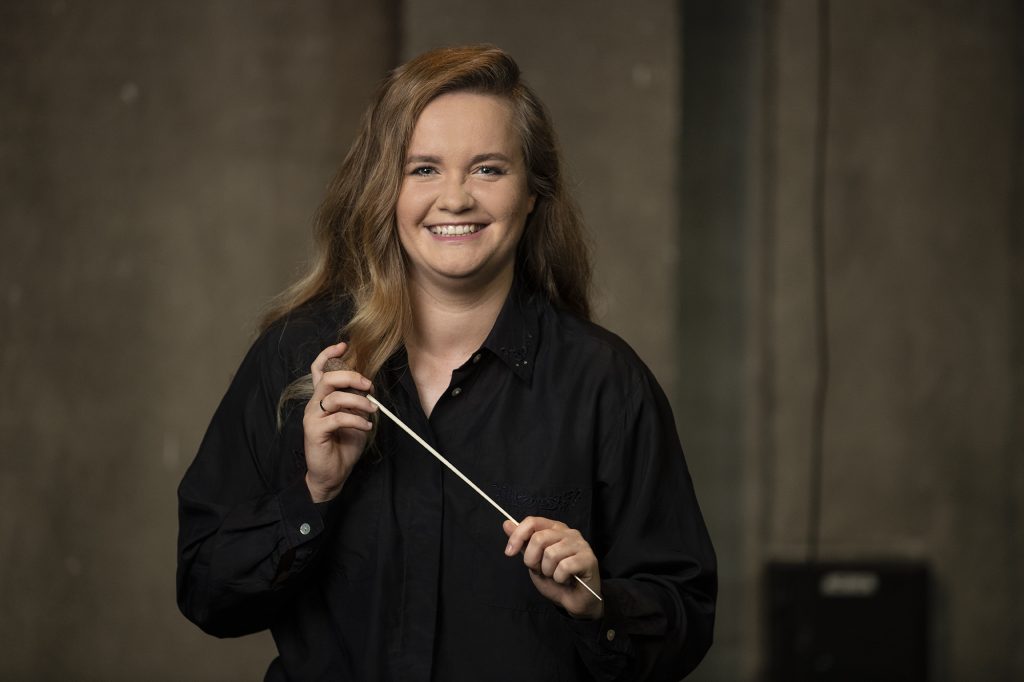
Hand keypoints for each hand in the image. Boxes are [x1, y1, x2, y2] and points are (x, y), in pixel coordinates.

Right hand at [303, 342, 376, 502]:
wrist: (333, 474)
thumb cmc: (344, 445)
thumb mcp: (355, 418)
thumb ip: (358, 402)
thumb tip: (369, 388)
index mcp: (323, 398)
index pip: (318, 370)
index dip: (328, 355)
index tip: (344, 346)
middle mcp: (314, 404)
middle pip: (327, 379)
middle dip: (351, 377)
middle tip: (368, 386)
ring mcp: (312, 417)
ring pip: (334, 397)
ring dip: (358, 402)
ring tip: (372, 412)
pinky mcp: (314, 431)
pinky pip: (338, 418)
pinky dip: (356, 420)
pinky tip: (366, 427)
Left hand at [503, 516, 602, 619]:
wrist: (574, 601)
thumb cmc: (556, 579)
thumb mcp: (534, 561)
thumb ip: (522, 543)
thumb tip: (506, 524)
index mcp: (555, 529)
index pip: (532, 522)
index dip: (517, 536)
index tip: (509, 552)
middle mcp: (569, 533)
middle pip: (539, 538)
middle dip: (532, 560)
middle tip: (541, 570)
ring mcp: (580, 544)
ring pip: (551, 554)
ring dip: (548, 571)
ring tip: (556, 575)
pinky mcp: (589, 559)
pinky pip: (564, 567)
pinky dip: (560, 578)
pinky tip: (567, 579)